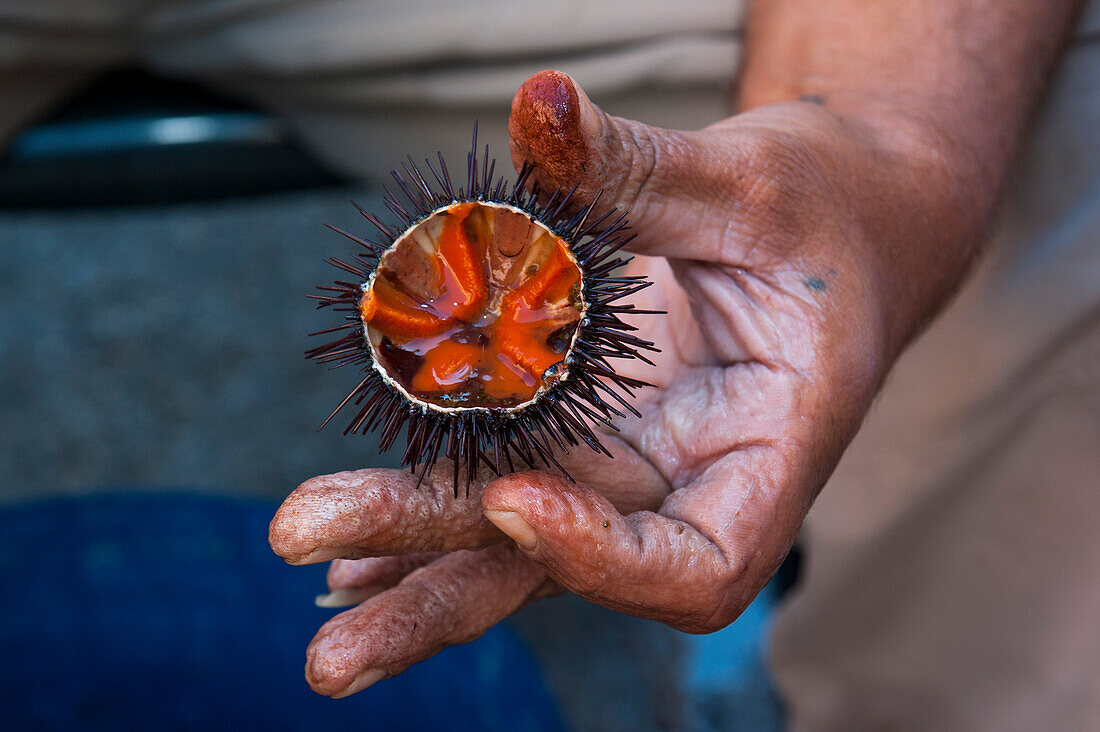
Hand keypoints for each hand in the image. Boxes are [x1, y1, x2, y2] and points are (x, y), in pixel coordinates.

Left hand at [270, 69, 986, 696]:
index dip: (604, 555)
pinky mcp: (586, 439)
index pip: (700, 564)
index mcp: (768, 450)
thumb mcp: (750, 186)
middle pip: (562, 560)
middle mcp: (690, 483)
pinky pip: (499, 494)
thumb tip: (539, 104)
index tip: (512, 497)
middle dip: (437, 565)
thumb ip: (642, 169)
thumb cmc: (824, 212)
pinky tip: (350, 553)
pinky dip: (426, 518)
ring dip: (406, 558)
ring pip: (514, 543)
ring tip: (300, 556)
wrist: (840, 228)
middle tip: (300, 536)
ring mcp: (630, 467)